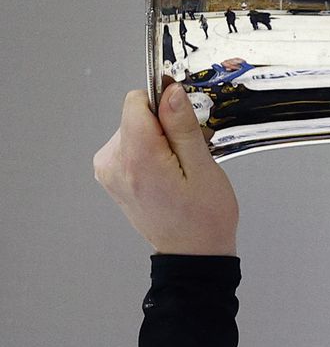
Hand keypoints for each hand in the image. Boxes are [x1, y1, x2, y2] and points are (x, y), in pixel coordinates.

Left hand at [93, 83, 238, 255]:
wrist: (192, 253)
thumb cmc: (203, 218)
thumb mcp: (203, 167)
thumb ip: (182, 126)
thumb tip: (170, 92)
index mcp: (136, 158)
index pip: (136, 102)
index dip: (164, 103)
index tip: (185, 119)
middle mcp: (113, 163)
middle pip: (136, 115)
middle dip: (166, 125)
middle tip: (190, 153)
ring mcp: (109, 171)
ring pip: (134, 129)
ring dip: (160, 139)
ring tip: (181, 167)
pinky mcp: (111, 175)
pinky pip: (131, 145)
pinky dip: (151, 151)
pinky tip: (169, 172)